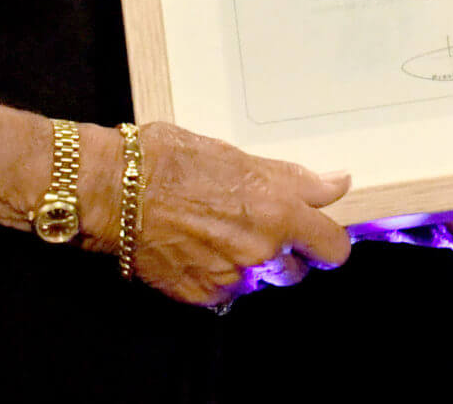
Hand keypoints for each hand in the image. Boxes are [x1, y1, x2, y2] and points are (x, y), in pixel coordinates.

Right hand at [119, 122, 351, 307]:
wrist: (115, 190)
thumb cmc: (170, 161)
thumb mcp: (239, 157)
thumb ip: (293, 180)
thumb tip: (337, 184)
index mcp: (278, 212)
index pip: (333, 246)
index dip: (328, 241)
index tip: (319, 234)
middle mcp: (261, 252)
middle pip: (297, 270)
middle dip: (285, 253)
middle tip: (258, 226)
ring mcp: (231, 278)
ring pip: (259, 281)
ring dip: (251, 265)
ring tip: (219, 233)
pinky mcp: (203, 296)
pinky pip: (226, 291)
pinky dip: (218, 275)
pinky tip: (197, 248)